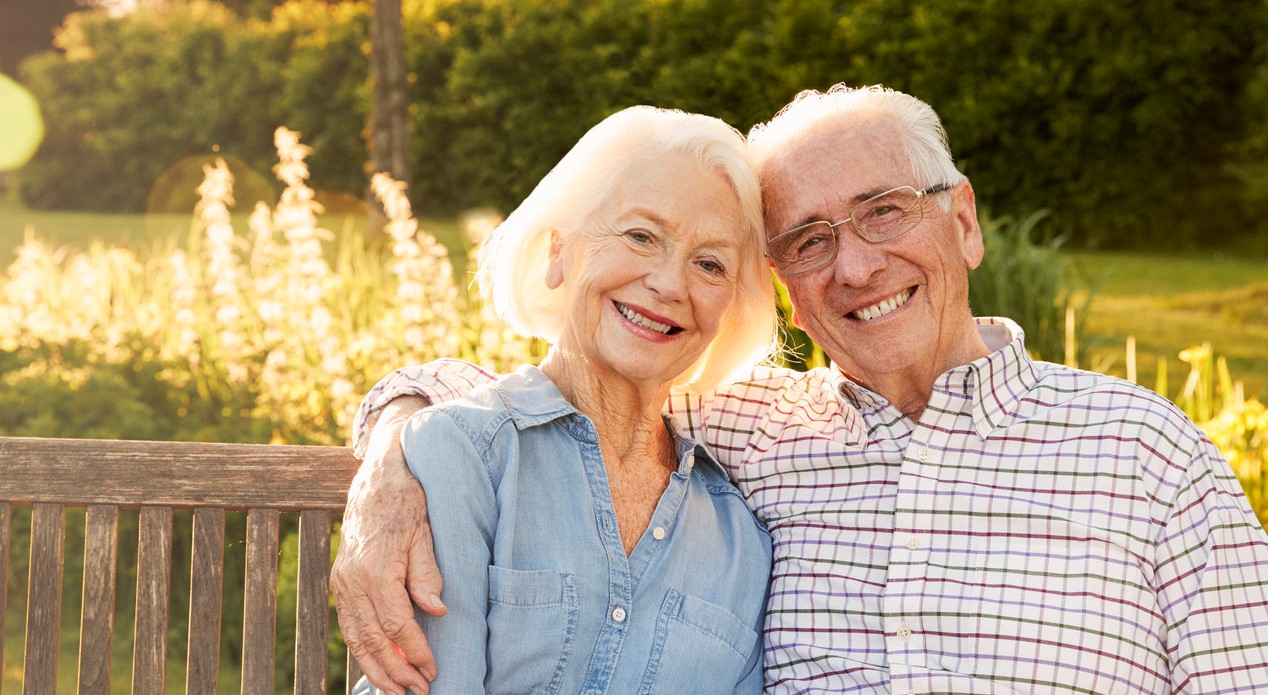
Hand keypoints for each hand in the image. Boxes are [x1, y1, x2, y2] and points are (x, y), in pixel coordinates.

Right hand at [332, 397, 444, 694]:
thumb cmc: (408, 501)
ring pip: (355, 637)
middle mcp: (352, 580)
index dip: (415, 652)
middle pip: (371, 639)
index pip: (396, 624)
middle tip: (416, 693)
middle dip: (395, 671)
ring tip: (396, 691)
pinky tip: (377, 666)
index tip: (433, 671)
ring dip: (375, 668)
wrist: (379, 475)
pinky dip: (361, 649)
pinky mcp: (340, 580)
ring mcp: (342, 581)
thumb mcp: (425, 532)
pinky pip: (348, 624)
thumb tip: (436, 611)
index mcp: (375, 569)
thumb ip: (427, 573)